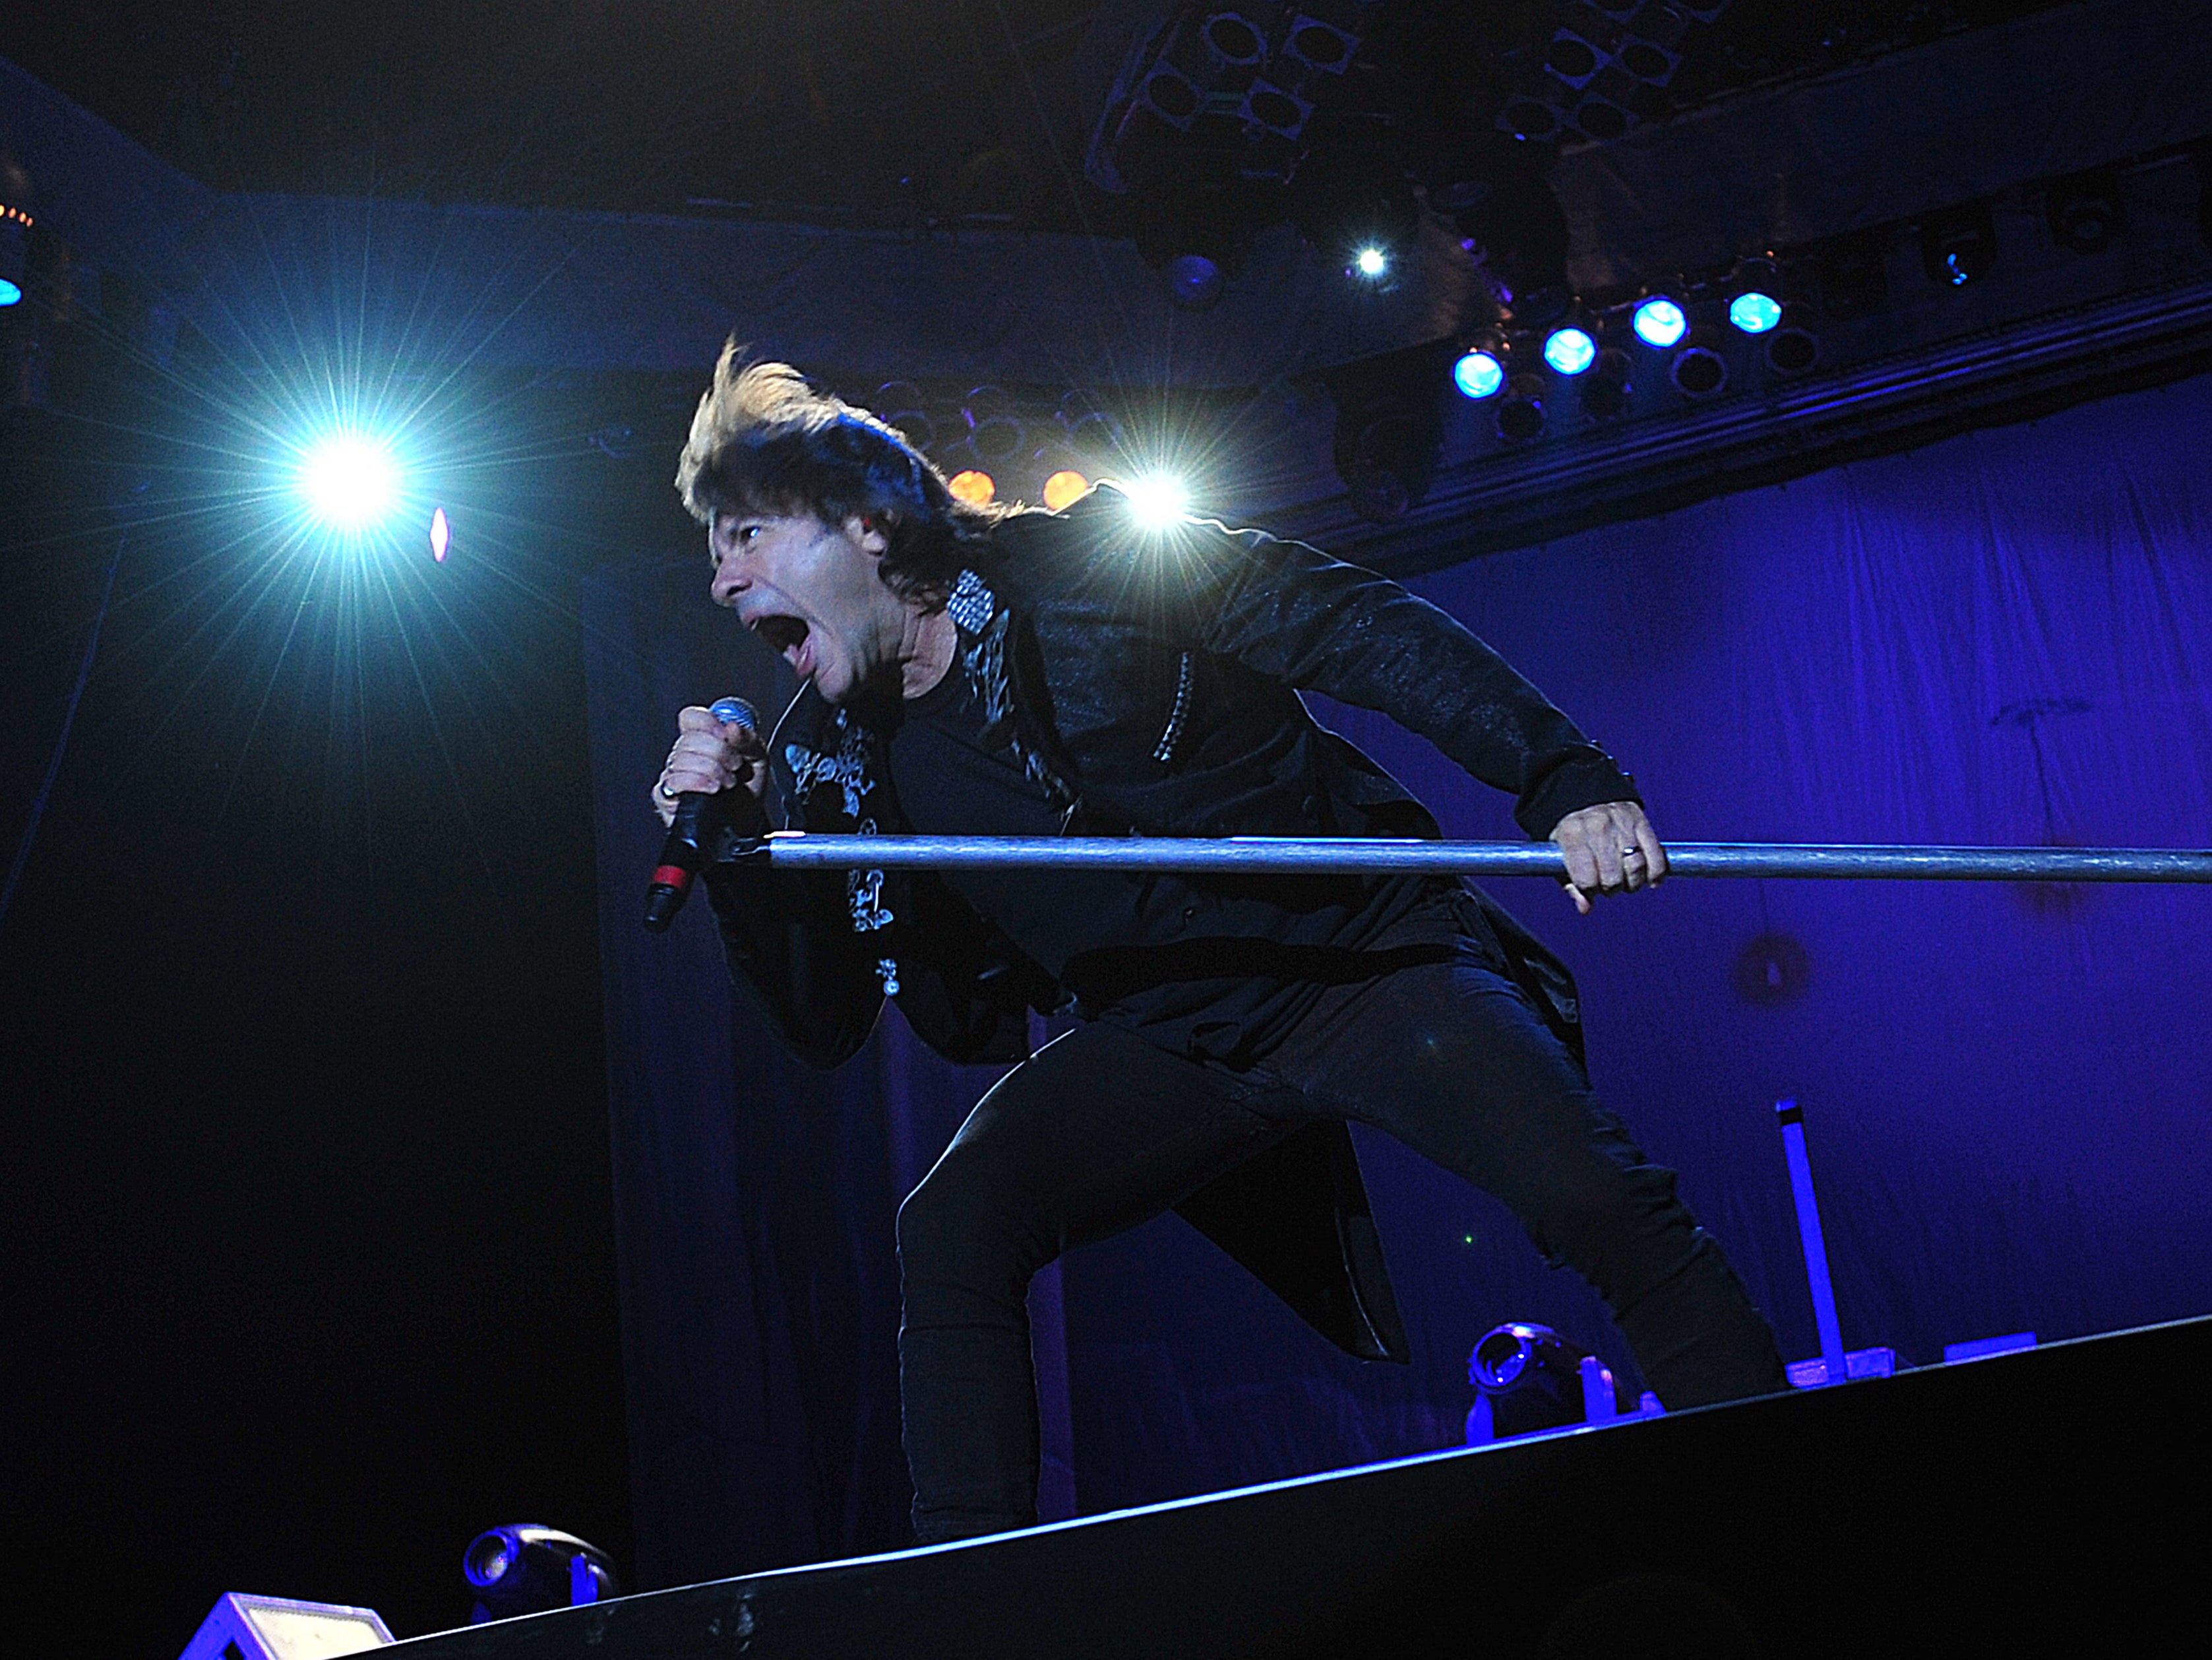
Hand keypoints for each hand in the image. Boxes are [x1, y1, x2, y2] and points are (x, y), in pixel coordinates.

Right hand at [652, 704, 768, 828]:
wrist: (747, 824)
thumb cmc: (748, 791)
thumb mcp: (758, 758)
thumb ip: (747, 737)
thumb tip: (731, 727)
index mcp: (704, 739)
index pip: (691, 717)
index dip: (707, 722)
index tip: (725, 734)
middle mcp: (685, 754)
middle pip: (689, 739)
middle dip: (719, 753)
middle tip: (735, 765)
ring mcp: (674, 774)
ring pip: (682, 759)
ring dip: (712, 771)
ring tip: (727, 782)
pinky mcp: (666, 796)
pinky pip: (673, 782)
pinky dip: (696, 783)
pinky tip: (713, 789)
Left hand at [1550, 801, 1667, 914]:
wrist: (1587, 799)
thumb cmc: (1573, 836)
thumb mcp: (1561, 856)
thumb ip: (1572, 884)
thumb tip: (1585, 909)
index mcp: (1572, 835)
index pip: (1586, 879)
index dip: (1590, 890)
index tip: (1591, 887)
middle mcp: (1597, 827)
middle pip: (1613, 877)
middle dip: (1612, 888)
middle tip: (1609, 884)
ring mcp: (1621, 823)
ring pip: (1635, 867)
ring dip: (1633, 883)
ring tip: (1626, 880)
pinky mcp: (1641, 821)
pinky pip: (1655, 855)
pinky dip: (1655, 873)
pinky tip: (1651, 881)